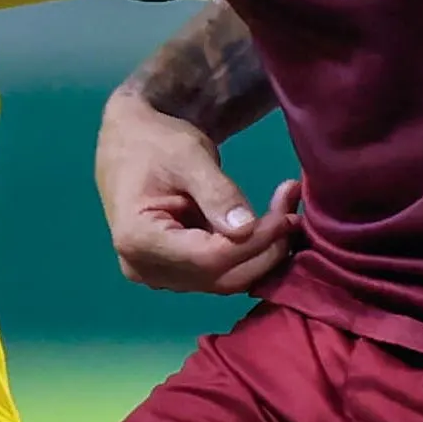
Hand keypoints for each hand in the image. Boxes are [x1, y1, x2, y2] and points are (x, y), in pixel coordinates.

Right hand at [98, 87, 302, 294]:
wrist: (129, 142)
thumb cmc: (154, 142)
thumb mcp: (188, 156)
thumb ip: (217, 193)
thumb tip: (246, 228)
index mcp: (138, 240)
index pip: (208, 258)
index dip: (253, 243)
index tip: (286, 215)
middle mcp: (144, 268)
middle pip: (219, 278)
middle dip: (264, 250)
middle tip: (293, 213)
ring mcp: (158, 275)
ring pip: (224, 280)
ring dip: (261, 252)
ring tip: (287, 212)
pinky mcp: (174, 272)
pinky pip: (219, 273)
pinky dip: (248, 252)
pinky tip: (269, 224)